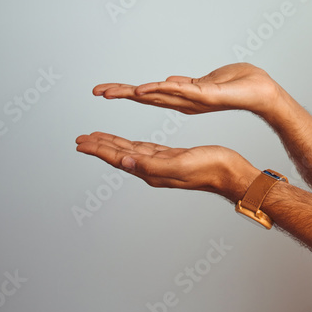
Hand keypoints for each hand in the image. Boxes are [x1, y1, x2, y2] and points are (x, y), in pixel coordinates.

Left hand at [74, 132, 257, 200]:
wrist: (230, 172)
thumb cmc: (210, 168)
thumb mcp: (179, 164)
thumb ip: (151, 165)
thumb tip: (124, 161)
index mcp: (152, 171)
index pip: (119, 158)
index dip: (99, 149)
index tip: (81, 143)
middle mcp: (153, 169)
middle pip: (120, 155)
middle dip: (100, 146)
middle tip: (82, 139)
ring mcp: (162, 164)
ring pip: (130, 151)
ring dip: (113, 144)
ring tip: (98, 138)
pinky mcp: (172, 157)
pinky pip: (145, 149)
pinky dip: (132, 144)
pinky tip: (129, 144)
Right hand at [92, 63, 280, 117]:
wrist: (265, 92)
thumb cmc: (242, 84)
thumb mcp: (209, 82)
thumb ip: (189, 84)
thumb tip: (171, 80)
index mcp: (185, 96)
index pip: (150, 94)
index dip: (127, 92)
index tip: (104, 90)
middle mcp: (186, 101)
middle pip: (147, 96)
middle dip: (121, 93)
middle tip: (96, 91)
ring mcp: (194, 99)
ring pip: (158, 95)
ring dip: (135, 92)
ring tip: (111, 91)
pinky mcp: (207, 95)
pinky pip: (181, 91)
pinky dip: (162, 89)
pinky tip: (144, 89)